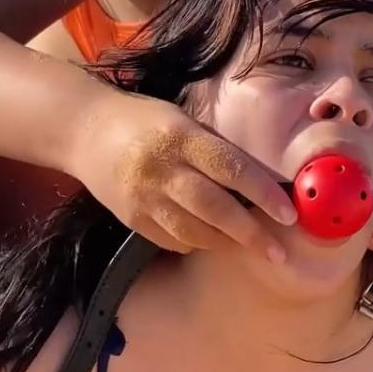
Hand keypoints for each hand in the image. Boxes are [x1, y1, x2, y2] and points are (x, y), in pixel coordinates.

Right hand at [74, 97, 296, 261]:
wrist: (83, 130)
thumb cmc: (145, 121)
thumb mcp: (183, 120)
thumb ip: (216, 150)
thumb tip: (262, 182)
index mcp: (181, 137)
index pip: (230, 168)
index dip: (263, 194)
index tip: (289, 214)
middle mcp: (162, 169)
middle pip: (214, 208)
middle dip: (251, 233)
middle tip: (279, 251)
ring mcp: (143, 198)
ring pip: (194, 233)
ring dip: (226, 243)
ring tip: (248, 246)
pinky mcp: (130, 219)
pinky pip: (172, 241)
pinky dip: (197, 244)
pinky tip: (210, 240)